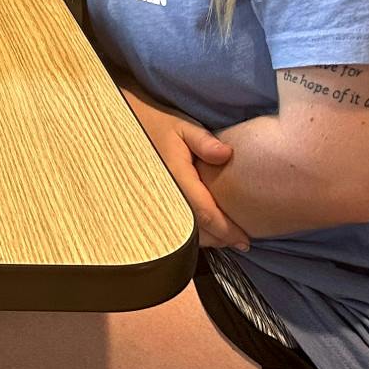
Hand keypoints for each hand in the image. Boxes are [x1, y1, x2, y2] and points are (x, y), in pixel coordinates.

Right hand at [119, 86, 249, 250]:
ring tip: (226, 238)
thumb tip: (227, 154)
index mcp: (175, 177)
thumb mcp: (182, 126)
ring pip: (182, 234)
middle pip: (195, 231)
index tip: (245, 240)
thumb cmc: (158, 125)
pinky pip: (172, 228)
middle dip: (220, 239)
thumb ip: (204, 141)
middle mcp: (163, 195)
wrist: (124, 129)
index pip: (204, 212)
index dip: (226, 230)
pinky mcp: (150, 204)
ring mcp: (154, 202)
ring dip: (206, 239)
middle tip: (241, 242)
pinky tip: (204, 230)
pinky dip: (190, 234)